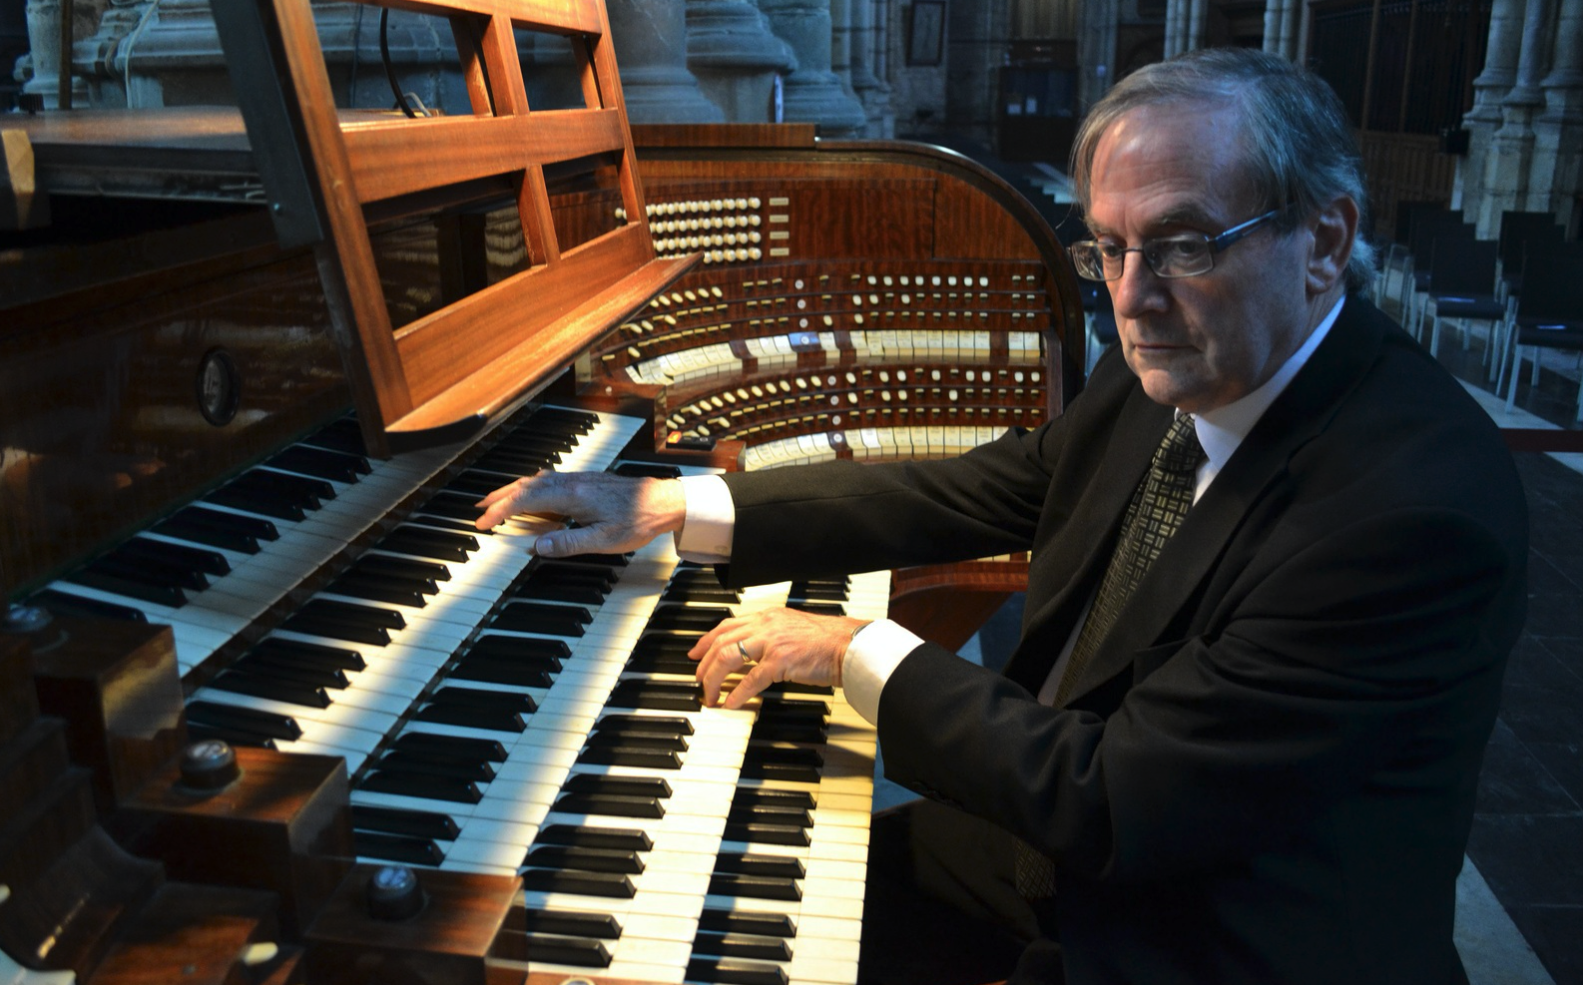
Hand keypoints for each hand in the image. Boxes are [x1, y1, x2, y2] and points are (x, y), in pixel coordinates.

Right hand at [474, 471, 686, 556]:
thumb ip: (569, 543)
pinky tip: (533, 492)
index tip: (483, 524)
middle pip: (526, 486)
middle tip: (479, 510)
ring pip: (537, 481)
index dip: (500, 512)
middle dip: (499, 497)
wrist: (666, 500)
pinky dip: (532, 487)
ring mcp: (579, 479)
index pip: (525, 501)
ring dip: (514, 490)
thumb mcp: (604, 540)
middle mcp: (572, 483)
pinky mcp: (587, 480)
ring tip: (498, 500)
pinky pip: (550, 480)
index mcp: (572, 496)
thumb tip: (537, 546)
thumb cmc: (639, 520)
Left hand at [690, 607, 869, 708]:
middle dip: (704, 664)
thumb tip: (751, 651)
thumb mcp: (792, 629)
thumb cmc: (826, 641)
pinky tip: (730, 703)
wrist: (848, 645)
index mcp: (767, 617)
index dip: (706, 640)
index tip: (695, 654)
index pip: (727, 625)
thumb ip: (770, 635)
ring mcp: (772, 642)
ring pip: (728, 657)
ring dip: (714, 679)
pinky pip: (750, 679)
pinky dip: (737, 693)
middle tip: (699, 681)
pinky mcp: (781, 661)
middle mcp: (766, 625)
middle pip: (721, 642)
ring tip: (710, 695)